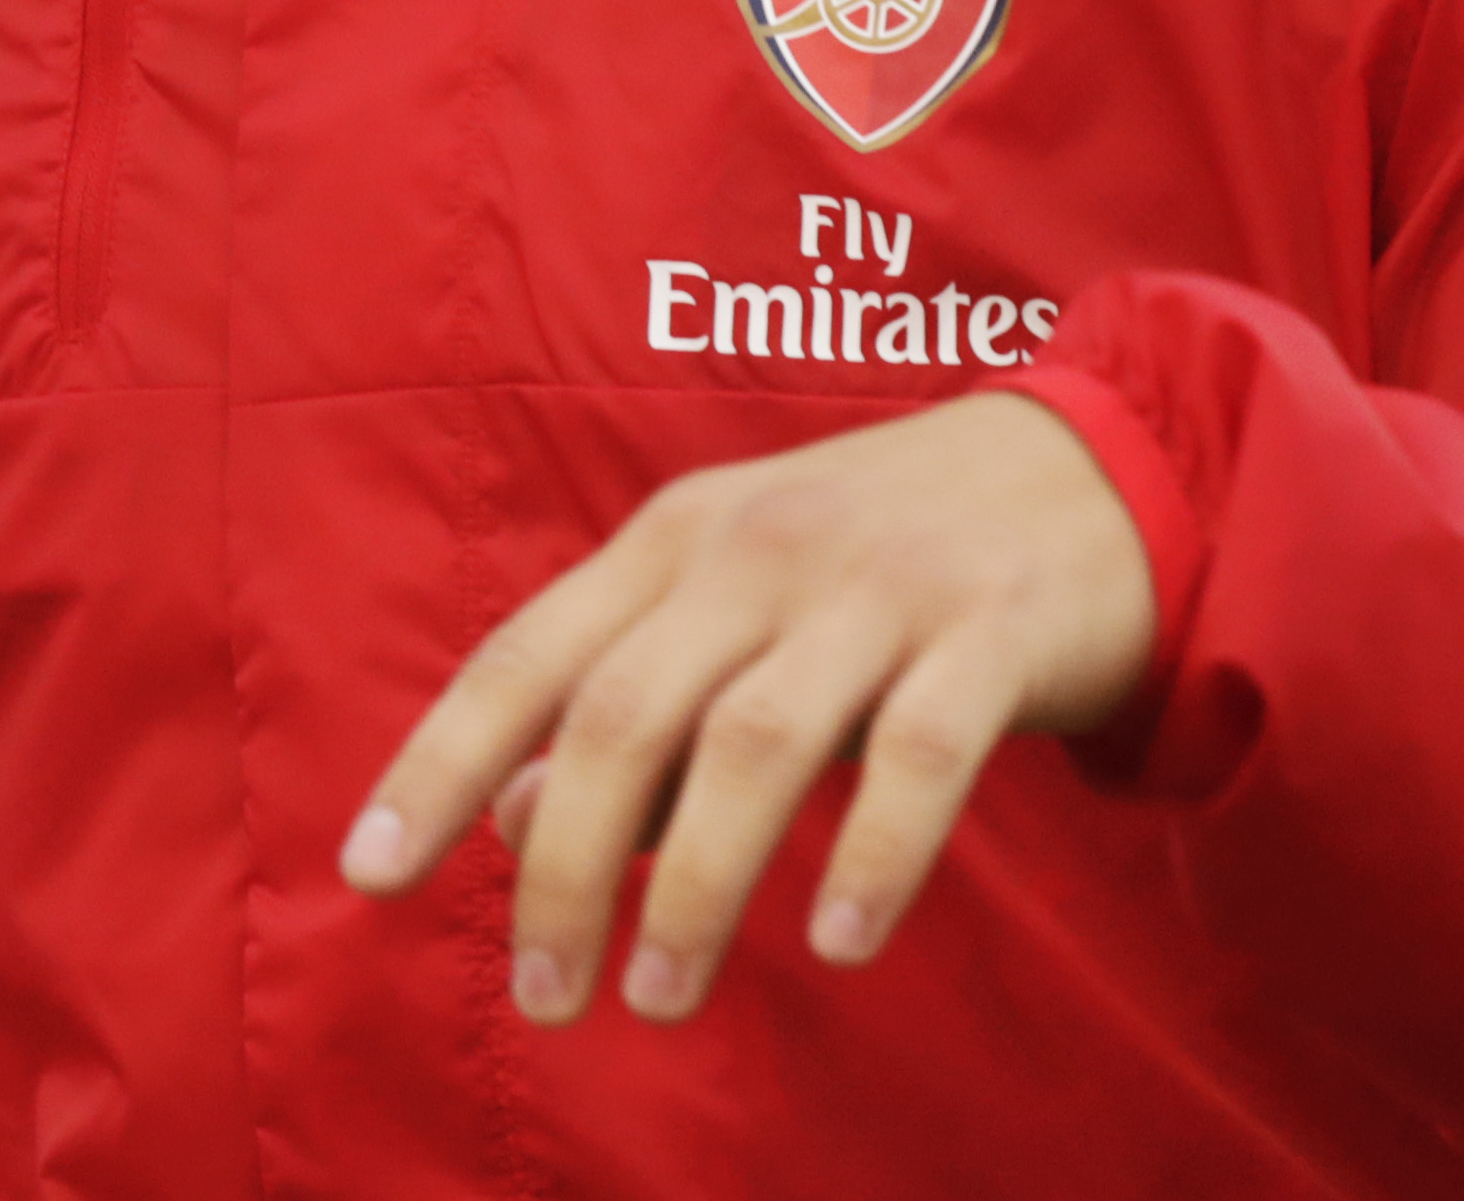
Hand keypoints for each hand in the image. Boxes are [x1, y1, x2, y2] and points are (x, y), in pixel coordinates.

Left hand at [336, 389, 1158, 1023]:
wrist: (1094, 466)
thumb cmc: (882, 562)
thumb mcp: (735, 610)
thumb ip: (626, 708)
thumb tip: (503, 819)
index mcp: (676, 541)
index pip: (527, 656)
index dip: (438, 762)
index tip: (368, 875)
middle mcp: (758, 551)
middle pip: (624, 713)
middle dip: (565, 867)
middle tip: (543, 997)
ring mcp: (879, 586)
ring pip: (756, 740)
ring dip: (694, 883)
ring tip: (660, 998)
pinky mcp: (992, 630)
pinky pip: (924, 752)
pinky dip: (872, 851)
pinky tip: (833, 942)